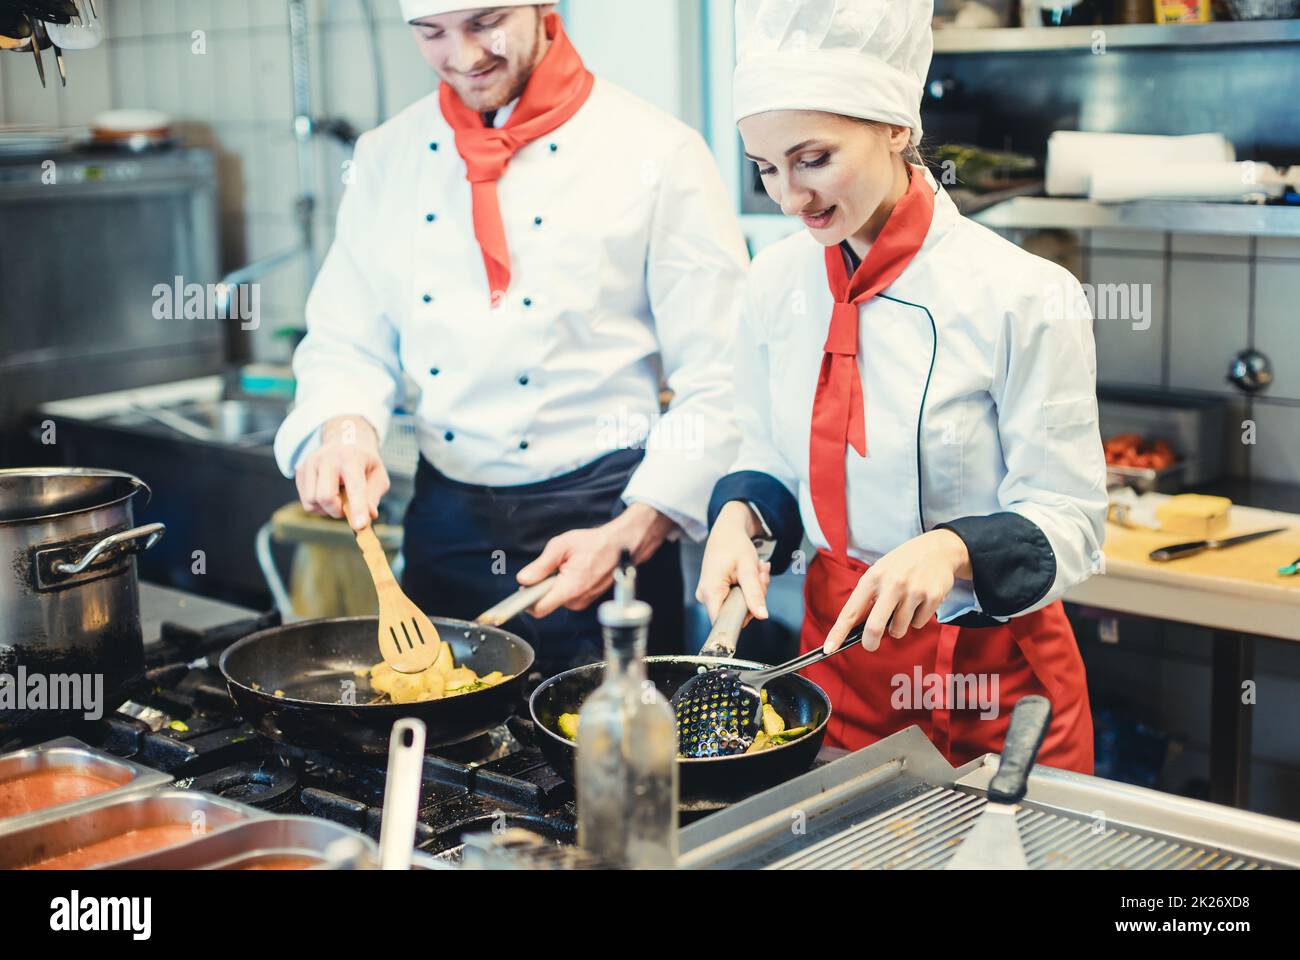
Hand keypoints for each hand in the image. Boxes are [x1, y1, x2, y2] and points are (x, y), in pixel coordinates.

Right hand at [295, 415, 389, 530]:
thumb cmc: (364, 462)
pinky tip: (328, 491)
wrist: (345, 438)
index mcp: (352, 458)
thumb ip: (373, 496)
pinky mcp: (300, 470)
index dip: (358, 508)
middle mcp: (327, 458)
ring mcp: (310, 463)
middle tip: (347, 508)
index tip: (360, 526)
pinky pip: (305, 500)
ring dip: (326, 508)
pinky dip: (317, 504)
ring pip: (311, 501)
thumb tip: (368, 516)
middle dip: (337, 511)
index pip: (355, 488)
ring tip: (337, 495)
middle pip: (325, 497)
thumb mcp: (378, 475)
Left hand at [516, 503, 676, 616]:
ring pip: (557, 599)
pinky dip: (566, 585)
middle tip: (553, 567)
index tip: (521, 591)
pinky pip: (568, 596)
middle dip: (543, 587)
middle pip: (546, 603)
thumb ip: (541, 565)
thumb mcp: (561, 546)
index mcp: (570, 588)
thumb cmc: (595, 543)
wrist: (622, 546)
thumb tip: (523, 580)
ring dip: (555, 585)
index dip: (526, 601)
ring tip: (568, 566)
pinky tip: (576, 571)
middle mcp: (577, 600)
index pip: (539, 609)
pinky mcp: (587, 599)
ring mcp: (583, 601)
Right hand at [695, 501, 770, 623]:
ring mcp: (710, 595)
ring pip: (740, 605)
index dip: (744, 617)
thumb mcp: (748, 568)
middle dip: (755, 596)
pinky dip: (749, 587)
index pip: (724, 623)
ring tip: (757, 569)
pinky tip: (752, 572)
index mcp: (710, 592)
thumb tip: (762, 616)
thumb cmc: (734, 544)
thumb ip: (754, 593)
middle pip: (737, 613)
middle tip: (761, 575)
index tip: (757, 600)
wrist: (727, 531)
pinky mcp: (716, 592)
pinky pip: (737, 598)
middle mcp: (706, 597)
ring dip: (755, 589)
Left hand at [823, 529, 969, 654]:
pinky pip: (918, 624)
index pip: (851, 610)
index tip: (828, 649)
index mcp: (873, 577)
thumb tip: (857, 627)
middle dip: (870, 642)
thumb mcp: (880, 571)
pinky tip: (919, 601)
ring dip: (898, 626)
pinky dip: (916, 619)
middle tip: (870, 644)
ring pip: (898, 629)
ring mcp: (914, 591)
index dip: (838, 632)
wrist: (939, 548)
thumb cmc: (903, 563)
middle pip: (874, 627)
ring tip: (904, 606)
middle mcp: (892, 583)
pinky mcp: (932, 597)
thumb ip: (869, 596)